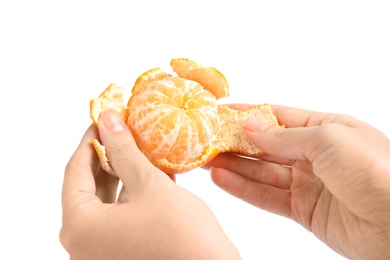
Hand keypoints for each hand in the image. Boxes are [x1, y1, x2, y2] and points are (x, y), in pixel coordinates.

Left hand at [60, 109, 240, 259]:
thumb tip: (108, 120)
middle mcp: (83, 244)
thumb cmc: (182, 234)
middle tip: (121, 131)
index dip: (90, 141)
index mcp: (80, 227)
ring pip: (107, 202)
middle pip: (89, 188)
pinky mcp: (121, 252)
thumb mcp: (149, 185)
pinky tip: (149, 173)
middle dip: (107, 156)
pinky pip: (120, 216)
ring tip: (137, 148)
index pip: (75, 172)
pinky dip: (132, 194)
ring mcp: (102, 251)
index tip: (103, 119)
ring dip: (122, 174)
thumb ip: (124, 150)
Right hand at [205, 105, 389, 258]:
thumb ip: (284, 136)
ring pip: (262, 172)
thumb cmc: (375, 170)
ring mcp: (308, 183)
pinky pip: (267, 196)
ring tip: (205, 161)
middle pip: (266, 146)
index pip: (278, 117)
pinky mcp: (303, 210)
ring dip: (233, 166)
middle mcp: (315, 154)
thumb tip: (250, 126)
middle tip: (204, 140)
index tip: (219, 112)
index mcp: (325, 128)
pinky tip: (222, 180)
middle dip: (235, 142)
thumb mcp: (328, 139)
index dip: (248, 115)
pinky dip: (243, 189)